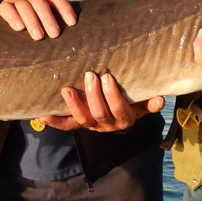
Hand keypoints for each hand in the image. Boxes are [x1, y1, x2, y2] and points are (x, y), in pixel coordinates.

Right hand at [0, 0, 76, 40]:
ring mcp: (17, 0)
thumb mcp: (43, 23)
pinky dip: (13, 17)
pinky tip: (19, 28)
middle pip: (40, 3)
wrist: (5, 25)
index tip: (72, 23)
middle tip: (54, 34)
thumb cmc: (32, 27)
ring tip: (38, 36)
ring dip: (33, 21)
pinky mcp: (4, 6)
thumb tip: (71, 39)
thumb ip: (54, 25)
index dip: (65, 8)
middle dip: (48, 19)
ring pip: (25, 6)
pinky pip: (7, 8)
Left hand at [40, 70, 164, 131]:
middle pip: (99, 113)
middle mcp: (108, 125)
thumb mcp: (143, 101)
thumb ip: (150, 101)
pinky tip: (42, 114)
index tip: (107, 76)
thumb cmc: (134, 100)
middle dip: (93, 94)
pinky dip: (55, 121)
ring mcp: (92, 125)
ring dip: (74, 105)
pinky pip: (66, 125)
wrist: (123, 114)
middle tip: (90, 75)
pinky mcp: (79, 124)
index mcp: (125, 118)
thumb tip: (160, 99)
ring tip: (67, 89)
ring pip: (82, 120)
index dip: (112, 95)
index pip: (119, 109)